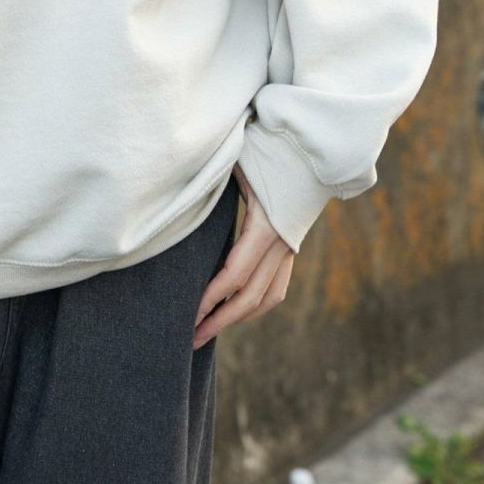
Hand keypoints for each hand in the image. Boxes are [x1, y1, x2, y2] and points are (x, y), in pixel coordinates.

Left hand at [192, 163, 294, 349]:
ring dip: (239, 317)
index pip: (235, 274)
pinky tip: (234, 309)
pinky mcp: (292, 243)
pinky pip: (276, 284)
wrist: (312, 145)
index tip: (188, 316)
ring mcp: (291, 245)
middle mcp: (283, 242)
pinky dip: (256, 302)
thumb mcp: (236, 161)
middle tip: (191, 338)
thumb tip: (171, 188)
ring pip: (268, 296)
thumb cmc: (268, 146)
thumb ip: (209, 180)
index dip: (211, 298)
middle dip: (220, 320)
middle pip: (252, 296)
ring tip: (208, 330)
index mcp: (267, 225)